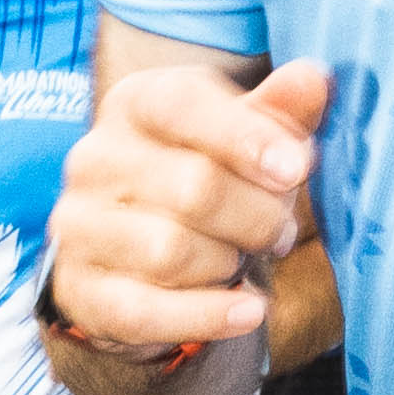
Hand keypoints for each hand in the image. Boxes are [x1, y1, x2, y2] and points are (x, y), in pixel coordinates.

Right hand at [48, 60, 331, 361]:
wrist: (138, 251)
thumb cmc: (202, 174)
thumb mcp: (241, 136)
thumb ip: (278, 111)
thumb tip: (315, 79)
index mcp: (134, 104)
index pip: (184, 106)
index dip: (246, 136)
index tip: (298, 166)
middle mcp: (94, 159)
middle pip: (193, 186)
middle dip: (257, 216)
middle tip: (281, 231)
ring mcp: (78, 226)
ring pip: (170, 252)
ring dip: (228, 263)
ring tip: (243, 259)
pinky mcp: (80, 290)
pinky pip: (146, 311)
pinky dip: (207, 315)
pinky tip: (249, 310)